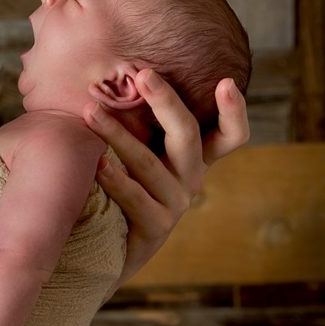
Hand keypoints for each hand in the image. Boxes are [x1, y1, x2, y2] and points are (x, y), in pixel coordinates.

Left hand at [84, 70, 249, 290]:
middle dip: (166, 102)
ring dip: (118, 134)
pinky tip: (97, 164)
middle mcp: (190, 179)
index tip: (226, 82)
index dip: (234, 111)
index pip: (229, 135)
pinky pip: (135, 198)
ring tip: (91, 111)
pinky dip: (115, 180)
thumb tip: (105, 80)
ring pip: (149, 163)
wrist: (106, 250)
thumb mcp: (136, 152)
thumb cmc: (118, 187)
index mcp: (193, 157)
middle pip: (188, 135)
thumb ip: (134, 121)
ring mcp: (175, 205)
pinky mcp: (154, 228)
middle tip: (142, 75)